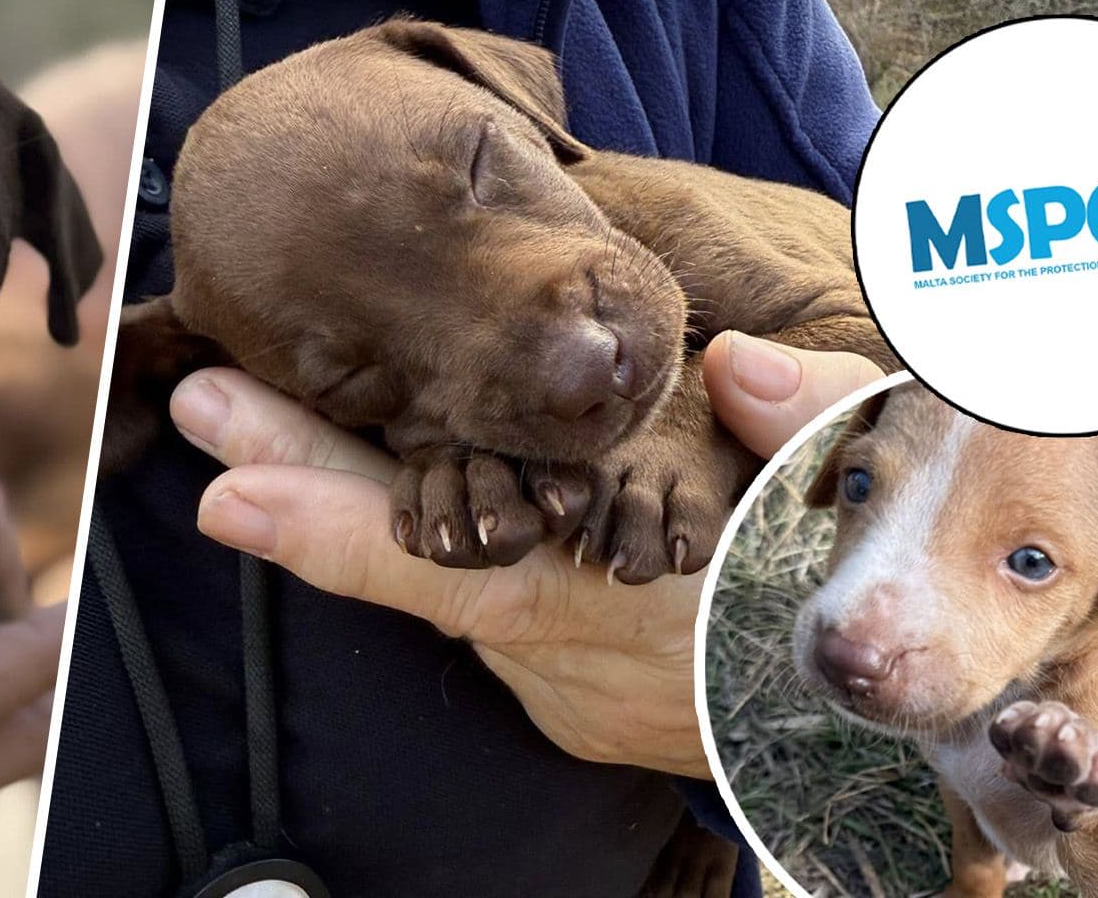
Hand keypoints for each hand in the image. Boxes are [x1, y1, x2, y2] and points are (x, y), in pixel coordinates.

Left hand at [170, 335, 877, 775]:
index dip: (334, 527)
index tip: (225, 486)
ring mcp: (569, 689)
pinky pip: (483, 612)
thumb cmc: (885, 592)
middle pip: (414, 565)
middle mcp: (577, 657)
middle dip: (301, 485)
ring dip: (346, 511)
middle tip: (200, 410)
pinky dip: (421, 552)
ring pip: (440, 587)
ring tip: (242, 430)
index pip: (456, 564)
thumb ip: (820, 425)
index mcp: (638, 604)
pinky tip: (355, 482)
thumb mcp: (885, 498)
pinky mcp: (573, 702)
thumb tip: (732, 362)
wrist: (898, 734)